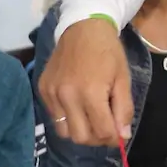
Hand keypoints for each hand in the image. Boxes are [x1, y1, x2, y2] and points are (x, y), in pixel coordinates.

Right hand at [38, 18, 132, 146]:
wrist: (82, 27)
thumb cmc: (108, 52)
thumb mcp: (123, 79)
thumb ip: (124, 109)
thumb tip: (122, 136)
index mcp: (90, 92)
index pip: (101, 132)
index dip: (113, 138)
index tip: (119, 134)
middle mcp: (67, 96)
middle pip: (81, 137)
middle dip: (97, 139)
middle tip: (106, 128)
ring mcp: (51, 94)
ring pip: (64, 132)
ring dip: (80, 132)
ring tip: (91, 120)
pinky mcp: (43, 90)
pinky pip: (54, 117)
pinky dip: (68, 119)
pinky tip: (77, 106)